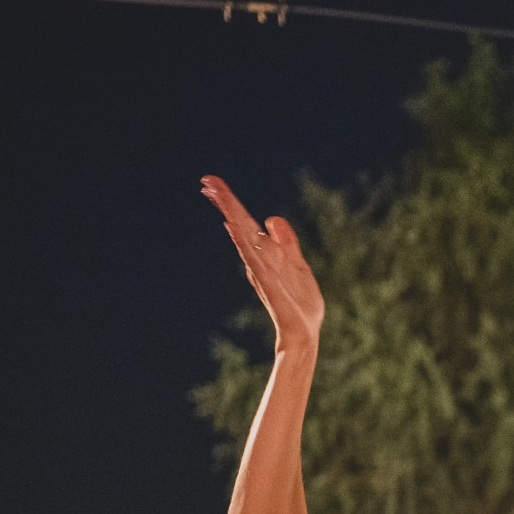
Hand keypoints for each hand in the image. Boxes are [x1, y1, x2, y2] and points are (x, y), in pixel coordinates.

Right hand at [202, 175, 325, 345]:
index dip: (230, 203)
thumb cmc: (299, 303)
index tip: (212, 183)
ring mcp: (261, 272)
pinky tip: (235, 229)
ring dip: (232, 217)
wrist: (305, 332)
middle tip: (208, 181)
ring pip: (244, 240)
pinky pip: (255, 260)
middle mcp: (258, 260)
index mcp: (265, 254)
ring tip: (218, 197)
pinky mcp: (269, 285)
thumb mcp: (297, 264)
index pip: (245, 224)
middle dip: (226, 203)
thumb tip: (271, 219)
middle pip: (240, 226)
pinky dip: (244, 245)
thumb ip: (286, 243)